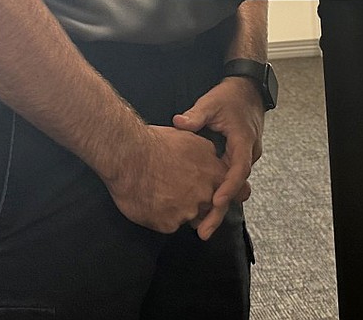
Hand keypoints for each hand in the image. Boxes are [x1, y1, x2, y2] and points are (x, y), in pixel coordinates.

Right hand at [102, 125, 227, 234]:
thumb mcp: (187, 137)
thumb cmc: (153, 143)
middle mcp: (204, 193)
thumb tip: (211, 156)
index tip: (222, 198)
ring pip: (190, 217)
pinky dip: (162, 216)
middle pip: (210, 207)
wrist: (127, 156)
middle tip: (177, 191)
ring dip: (180, 209)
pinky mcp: (170, 224)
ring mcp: (188, 210)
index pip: (235, 191)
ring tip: (160, 192)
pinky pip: (170, 225)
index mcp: (211, 171)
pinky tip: (150, 201)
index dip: (227, 195)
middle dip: (198, 202)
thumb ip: (205, 151)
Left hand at [172, 78, 264, 239]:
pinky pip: (229, 180)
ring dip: (219, 206)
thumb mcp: (212, 102)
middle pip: (236, 188)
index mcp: (244, 141)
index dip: (227, 187)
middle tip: (203, 232)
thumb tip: (179, 123)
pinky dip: (218, 193)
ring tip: (201, 228)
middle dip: (220, 210)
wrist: (248, 91)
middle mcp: (248, 154)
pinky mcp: (237, 159)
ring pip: (233, 187)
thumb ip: (196, 114)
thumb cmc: (230, 96)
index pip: (238, 170)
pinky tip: (203, 208)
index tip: (214, 201)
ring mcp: (244, 158)